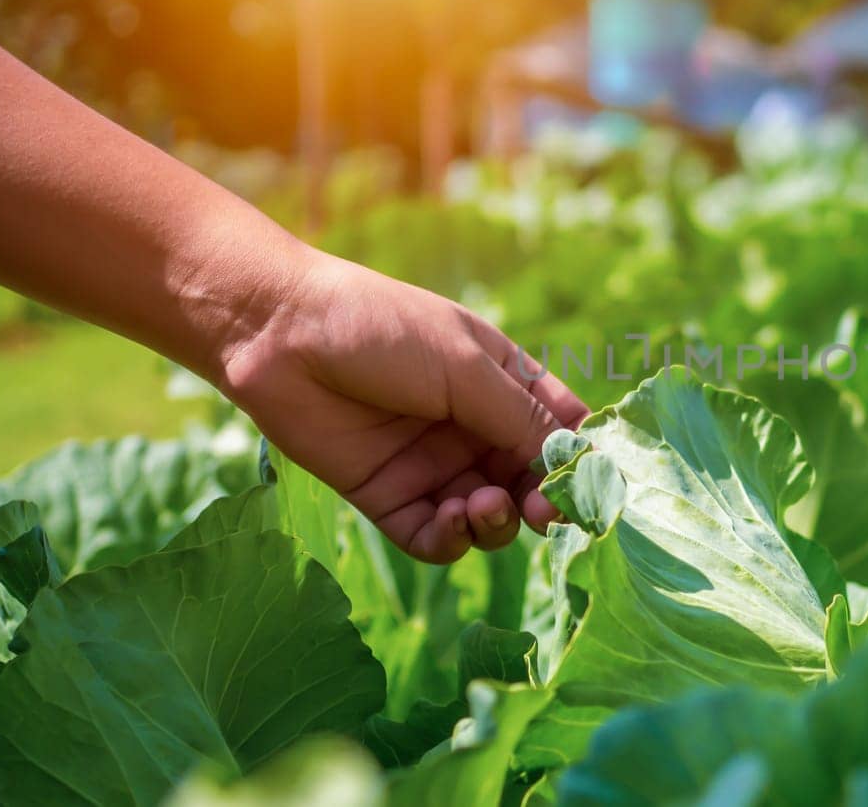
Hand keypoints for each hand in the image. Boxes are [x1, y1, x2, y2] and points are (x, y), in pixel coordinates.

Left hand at [217, 252, 587, 562]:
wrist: (277, 332)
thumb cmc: (379, 327)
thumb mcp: (464, 365)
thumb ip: (520, 418)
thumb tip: (576, 461)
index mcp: (501, 382)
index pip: (559, 429)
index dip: (578, 460)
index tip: (589, 486)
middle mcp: (473, 427)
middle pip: (528, 482)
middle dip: (541, 502)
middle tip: (543, 514)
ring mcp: (432, 465)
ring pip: (488, 516)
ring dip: (497, 522)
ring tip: (483, 505)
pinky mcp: (389, 497)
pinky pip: (434, 538)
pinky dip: (452, 540)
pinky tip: (450, 521)